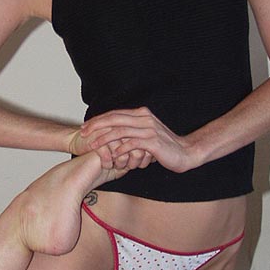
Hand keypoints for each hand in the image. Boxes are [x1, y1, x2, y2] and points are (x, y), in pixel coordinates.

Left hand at [78, 108, 194, 173]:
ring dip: (104, 139)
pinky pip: (131, 143)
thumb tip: (114, 134)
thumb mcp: (147, 135)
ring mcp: (149, 128)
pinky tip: (112, 155)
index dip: (98, 120)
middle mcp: (144, 118)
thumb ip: (133, 131)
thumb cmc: (164, 147)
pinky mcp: (152, 141)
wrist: (186, 153)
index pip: (114, 114)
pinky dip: (120, 149)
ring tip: (93, 145)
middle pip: (114, 119)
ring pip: (120, 131)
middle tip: (83, 134)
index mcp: (141, 114)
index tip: (85, 127)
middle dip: (96, 126)